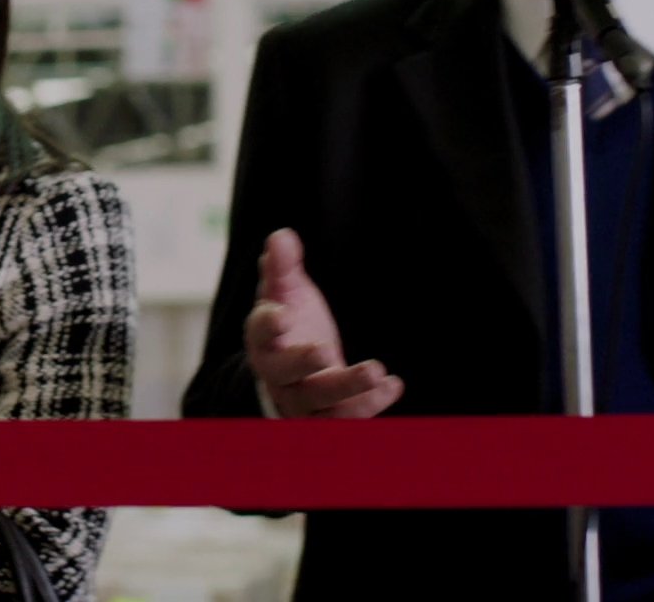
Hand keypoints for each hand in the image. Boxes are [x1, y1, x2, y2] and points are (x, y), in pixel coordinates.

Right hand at [243, 228, 403, 418]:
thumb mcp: (285, 292)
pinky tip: (393, 385)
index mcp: (263, 341)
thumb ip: (282, 267)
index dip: (267, 325)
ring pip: (320, 403)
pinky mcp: (327, 416)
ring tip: (377, 370)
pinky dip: (369, 405)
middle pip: (286, 374)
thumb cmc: (289, 322)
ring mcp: (302, 400)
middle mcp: (278, 375)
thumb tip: (281, 235)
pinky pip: (345, 418)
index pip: (260, 333)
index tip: (281, 314)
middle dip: (304, 363)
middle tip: (325, 350)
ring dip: (348, 390)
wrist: (292, 371)